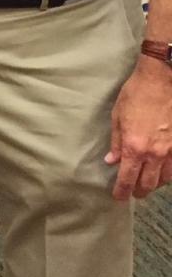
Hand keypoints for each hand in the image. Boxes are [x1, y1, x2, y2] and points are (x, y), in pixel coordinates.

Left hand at [106, 57, 171, 199]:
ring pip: (165, 179)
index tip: (118, 198)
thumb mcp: (118, 116)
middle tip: (132, 192)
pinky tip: (163, 171)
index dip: (122, 192)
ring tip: (147, 182)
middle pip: (148, 184)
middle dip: (139, 191)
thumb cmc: (136, 94)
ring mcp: (171, 150)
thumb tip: (112, 160)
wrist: (161, 79)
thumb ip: (116, 142)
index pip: (127, 179)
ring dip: (154, 184)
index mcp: (134, 147)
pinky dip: (168, 173)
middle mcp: (154, 153)